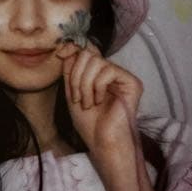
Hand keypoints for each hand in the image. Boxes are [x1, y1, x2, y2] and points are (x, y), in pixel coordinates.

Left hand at [56, 43, 142, 164]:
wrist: (101, 142)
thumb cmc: (88, 123)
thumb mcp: (72, 92)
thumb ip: (70, 71)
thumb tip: (66, 48)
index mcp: (98, 74)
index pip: (85, 51)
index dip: (72, 48)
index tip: (59, 53)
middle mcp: (112, 72)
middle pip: (88, 53)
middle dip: (76, 76)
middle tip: (77, 97)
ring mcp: (122, 76)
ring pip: (96, 61)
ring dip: (85, 84)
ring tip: (87, 103)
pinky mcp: (132, 82)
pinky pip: (108, 70)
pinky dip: (97, 87)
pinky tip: (98, 101)